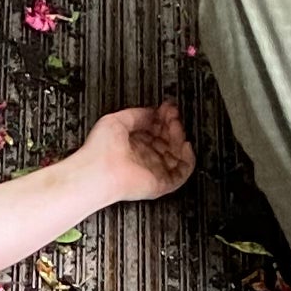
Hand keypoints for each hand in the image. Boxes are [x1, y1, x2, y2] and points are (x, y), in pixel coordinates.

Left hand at [79, 101, 193, 203]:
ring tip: (177, 126)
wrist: (101, 171)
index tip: (167, 108)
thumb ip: (137, 114)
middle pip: (167, 140)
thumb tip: (153, 111)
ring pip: (176, 154)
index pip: (155, 130)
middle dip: (173, 125)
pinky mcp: (160, 183)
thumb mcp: (117, 120)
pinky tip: (186, 145)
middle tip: (173, 115)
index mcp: (132, 144)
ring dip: (180, 138)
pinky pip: (182, 173)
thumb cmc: (101, 149)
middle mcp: (143, 158)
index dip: (163, 117)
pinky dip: (188, 160)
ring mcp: (152, 170)